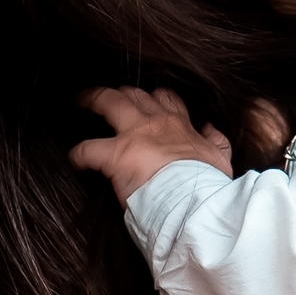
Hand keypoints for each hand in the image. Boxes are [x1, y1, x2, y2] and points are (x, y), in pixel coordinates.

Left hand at [68, 86, 231, 204]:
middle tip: (110, 98)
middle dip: (121, 93)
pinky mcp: (114, 155)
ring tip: (82, 100)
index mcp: (179, 125)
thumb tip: (211, 129)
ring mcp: (133, 135)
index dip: (155, 97)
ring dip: (93, 99)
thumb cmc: (207, 183)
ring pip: (107, 102)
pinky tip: (74, 159)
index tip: (148, 101)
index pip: (166, 98)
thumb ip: (216, 140)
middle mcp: (154, 122)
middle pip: (134, 93)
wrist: (194, 201)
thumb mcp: (220, 157)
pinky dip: (78, 153)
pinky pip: (87, 149)